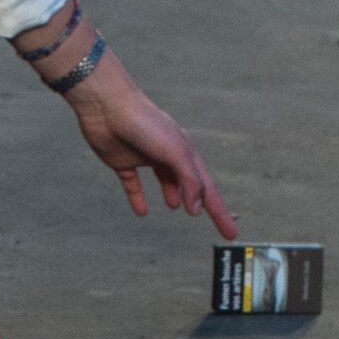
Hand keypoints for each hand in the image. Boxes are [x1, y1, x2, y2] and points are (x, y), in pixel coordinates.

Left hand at [61, 45, 237, 235]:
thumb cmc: (144, 123)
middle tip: (214, 223)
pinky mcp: (124, 161)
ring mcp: (146, 157)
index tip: (230, 231)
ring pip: (165, 180)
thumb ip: (188, 180)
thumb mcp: (173, 151)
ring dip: (173, 193)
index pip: (207, 187)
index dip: (219, 211)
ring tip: (175, 207)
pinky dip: (138, 197)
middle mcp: (169, 154)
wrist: (107, 106)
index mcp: (185, 152)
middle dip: (204, 205)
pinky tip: (141, 211)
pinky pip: (133, 184)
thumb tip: (196, 209)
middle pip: (190, 185)